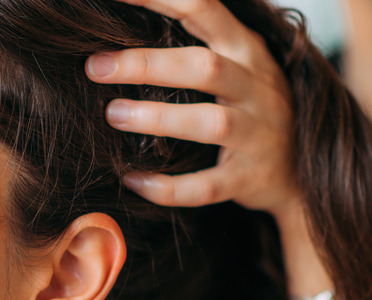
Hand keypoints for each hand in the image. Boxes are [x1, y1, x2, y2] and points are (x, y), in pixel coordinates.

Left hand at [86, 0, 299, 217]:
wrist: (299, 174)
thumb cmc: (250, 108)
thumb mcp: (236, 65)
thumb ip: (194, 45)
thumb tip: (120, 36)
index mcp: (245, 51)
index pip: (203, 9)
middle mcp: (255, 88)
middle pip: (204, 67)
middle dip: (147, 65)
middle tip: (95, 67)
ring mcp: (255, 134)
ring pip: (210, 122)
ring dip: (158, 118)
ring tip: (113, 114)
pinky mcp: (247, 178)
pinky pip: (206, 185)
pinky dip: (168, 187)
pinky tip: (133, 180)